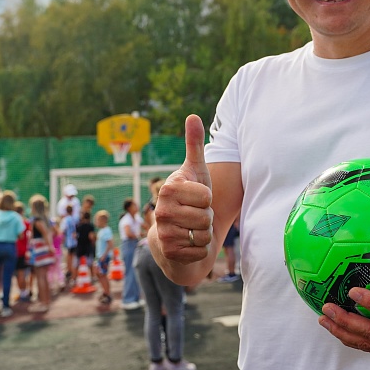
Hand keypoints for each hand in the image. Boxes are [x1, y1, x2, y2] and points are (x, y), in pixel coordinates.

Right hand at [153, 114, 213, 263]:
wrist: (176, 234)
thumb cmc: (191, 198)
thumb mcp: (196, 171)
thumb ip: (194, 145)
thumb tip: (192, 116)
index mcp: (168, 188)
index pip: (206, 196)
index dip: (207, 199)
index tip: (197, 198)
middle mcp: (161, 211)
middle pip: (206, 217)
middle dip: (207, 218)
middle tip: (195, 215)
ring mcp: (163, 234)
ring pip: (204, 235)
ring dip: (204, 234)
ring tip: (192, 228)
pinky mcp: (169, 254)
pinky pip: (201, 252)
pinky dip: (201, 250)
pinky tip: (189, 244)